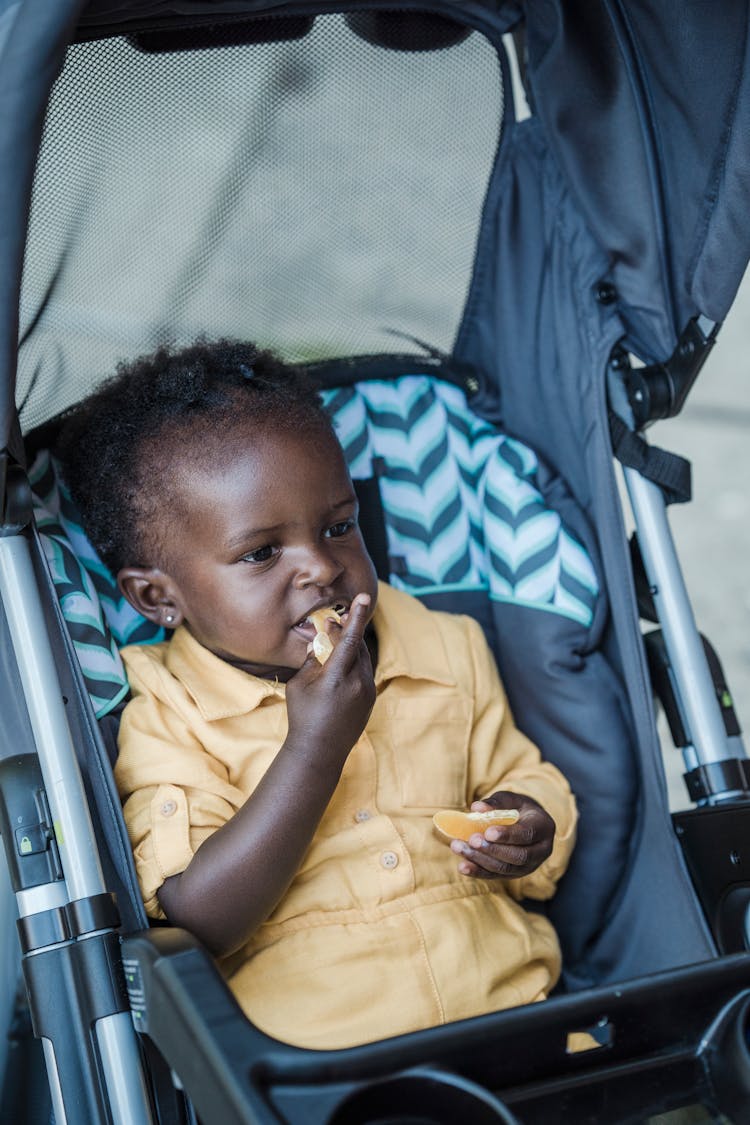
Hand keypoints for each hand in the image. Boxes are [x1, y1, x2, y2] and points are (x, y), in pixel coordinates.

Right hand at [285, 594, 375, 763]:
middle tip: (330, 622)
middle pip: (356, 646)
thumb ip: (312, 660)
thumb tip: (320, 642)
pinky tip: (339, 665)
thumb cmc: (302, 715)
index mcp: (337, 678)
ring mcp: (367, 692)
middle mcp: (357, 683)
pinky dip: (353, 663)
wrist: (319, 751)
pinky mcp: (370, 699)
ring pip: (362, 659)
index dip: (356, 616)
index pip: (350, 639)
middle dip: (345, 630)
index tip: (363, 597)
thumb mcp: (300, 684)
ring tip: (333, 641)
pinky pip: (364, 673)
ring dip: (350, 647)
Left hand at [450, 791, 555, 879]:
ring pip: (506, 868)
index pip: (527, 834)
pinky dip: (478, 871)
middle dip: (492, 849)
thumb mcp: (510, 799)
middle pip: (518, 856)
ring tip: (459, 848)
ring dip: (480, 860)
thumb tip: (476, 808)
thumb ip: (495, 803)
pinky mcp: (515, 874)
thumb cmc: (517, 808)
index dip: (507, 835)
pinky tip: (463, 866)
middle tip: (472, 840)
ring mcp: (529, 866)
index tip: (488, 832)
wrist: (525, 823)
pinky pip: (497, 876)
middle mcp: (541, 850)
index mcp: (543, 827)